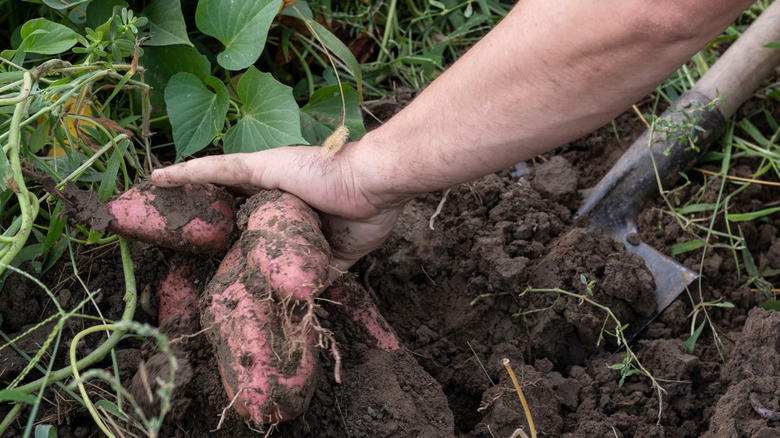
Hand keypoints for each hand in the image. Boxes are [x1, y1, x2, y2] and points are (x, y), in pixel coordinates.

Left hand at [151, 143, 405, 281]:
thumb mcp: (341, 253)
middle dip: (203, 214)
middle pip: (229, 203)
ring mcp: (266, 176)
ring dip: (186, 191)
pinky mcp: (260, 167)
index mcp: (292, 210)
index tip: (216, 249)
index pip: (255, 221)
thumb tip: (308, 293)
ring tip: (152, 198)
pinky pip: (216, 168)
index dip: (235, 232)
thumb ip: (321, 268)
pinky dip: (188, 172)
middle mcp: (274, 191)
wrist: (374, 187)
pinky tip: (159, 178)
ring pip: (216, 184)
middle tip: (174, 230)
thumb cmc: (365, 213)